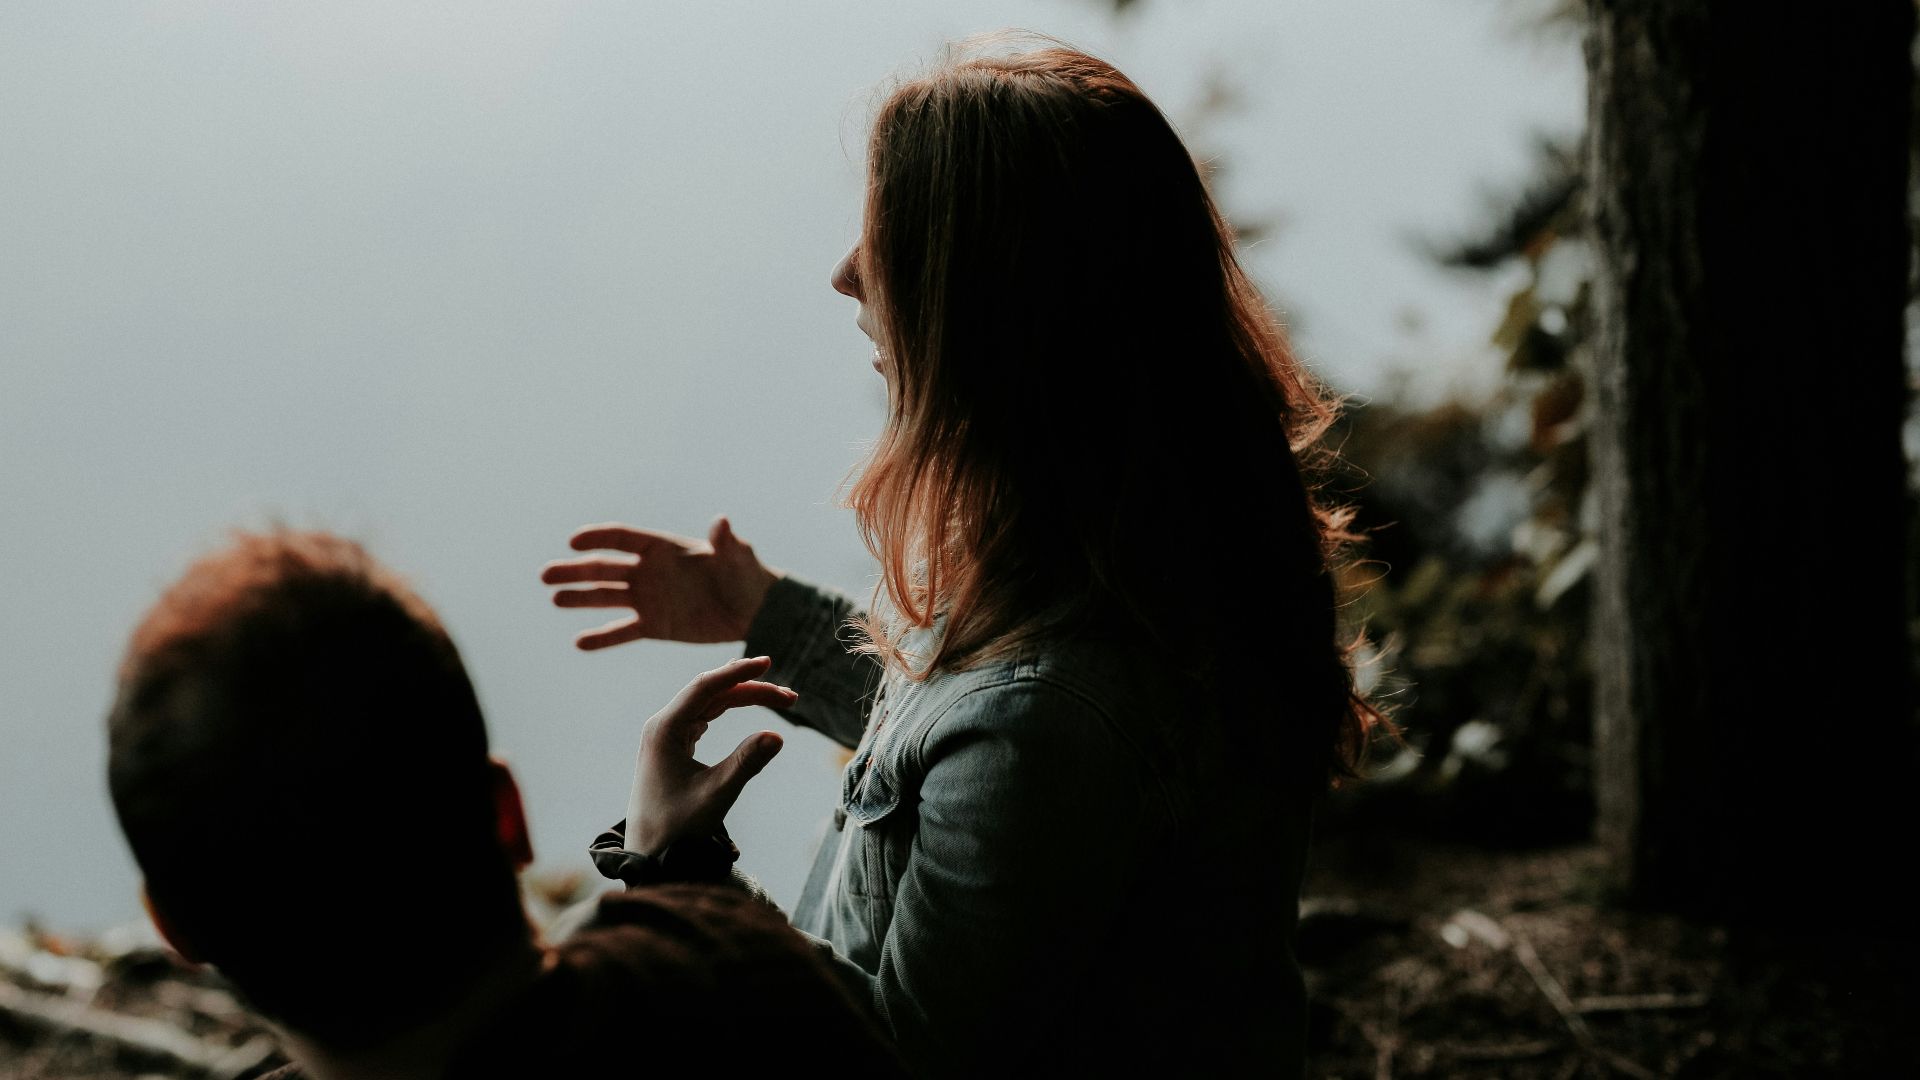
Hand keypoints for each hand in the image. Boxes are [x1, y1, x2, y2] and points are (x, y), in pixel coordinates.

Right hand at [541, 516, 779, 648]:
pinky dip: (602, 637)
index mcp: (664, 548)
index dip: (598, 538)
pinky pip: (623, 632)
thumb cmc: (747, 575)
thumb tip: (722, 522)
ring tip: (555, 599)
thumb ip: (726, 542)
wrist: (753, 611)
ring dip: (580, 598)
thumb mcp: (738, 557)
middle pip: (604, 568)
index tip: (574, 542)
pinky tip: (580, 642)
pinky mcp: (654, 626)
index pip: (623, 538)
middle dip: (575, 570)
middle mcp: (649, 571)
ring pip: (607, 598)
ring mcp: (648, 599)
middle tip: (545, 575)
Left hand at [626, 656, 792, 855]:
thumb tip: (778, 735)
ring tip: (780, 699)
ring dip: (743, 698)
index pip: (705, 687)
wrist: (649, 854)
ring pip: (709, 703)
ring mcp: (666, 735)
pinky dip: (729, 709)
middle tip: (790, 698)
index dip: (738, 673)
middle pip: (710, 692)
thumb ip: (746, 763)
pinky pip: (704, 716)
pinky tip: (746, 703)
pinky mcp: (673, 746)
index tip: (767, 663)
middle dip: (750, 689)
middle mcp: (662, 726)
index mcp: (664, 729)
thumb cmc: (677, 828)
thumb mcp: (716, 795)